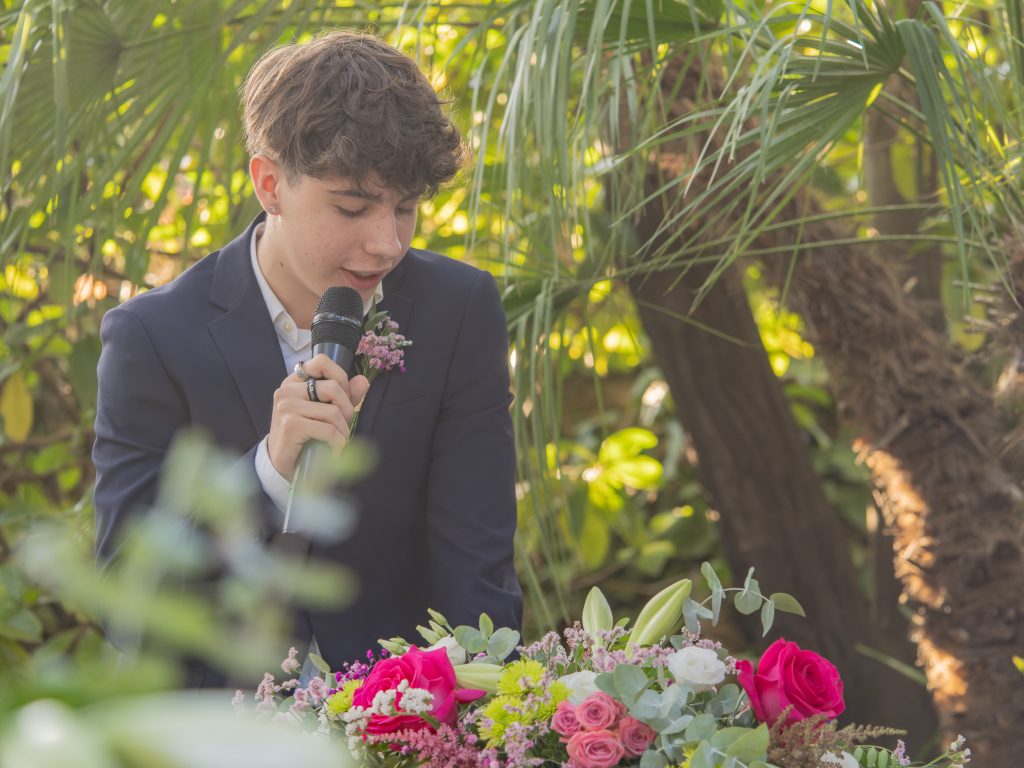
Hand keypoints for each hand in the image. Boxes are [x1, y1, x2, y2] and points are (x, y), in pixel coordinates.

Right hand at [266, 354, 369, 479]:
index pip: (321, 361)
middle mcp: (286, 390)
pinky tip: (333, 451)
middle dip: (346, 410)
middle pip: (333, 388)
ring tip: (338, 442)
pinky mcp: (290, 425)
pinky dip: (338, 443)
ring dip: (343, 431)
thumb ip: (344, 396)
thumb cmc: (305, 436)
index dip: (341, 377)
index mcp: (294, 382)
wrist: (283, 465)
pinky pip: (328, 430)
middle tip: (343, 426)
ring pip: (333, 412)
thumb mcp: (325, 412)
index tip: (343, 398)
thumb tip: (363, 380)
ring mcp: (286, 407)